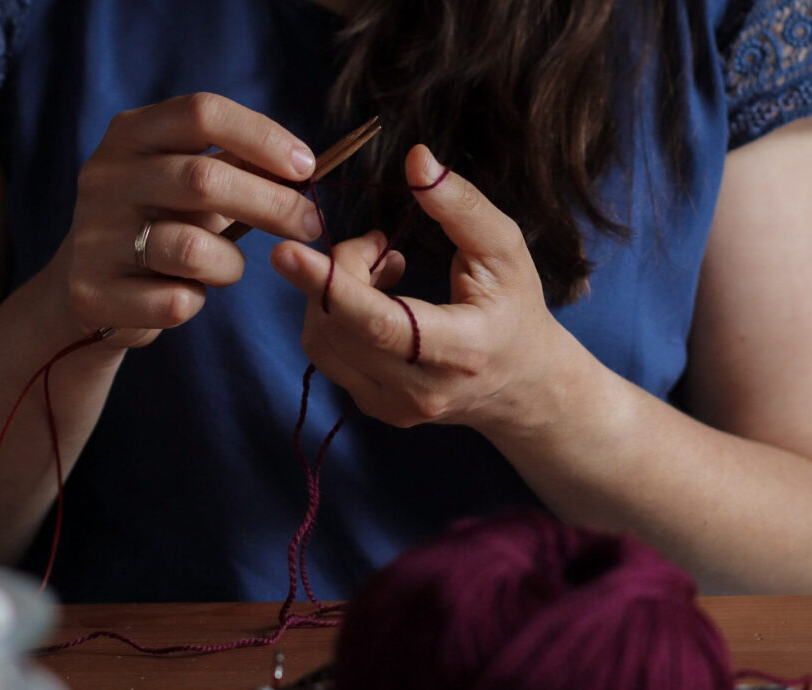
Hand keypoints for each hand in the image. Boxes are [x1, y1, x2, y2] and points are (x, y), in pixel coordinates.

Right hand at [51, 93, 324, 347]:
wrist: (88, 291)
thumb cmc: (158, 227)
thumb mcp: (188, 183)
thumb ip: (237, 167)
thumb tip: (303, 167)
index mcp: (130, 135)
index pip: (202, 113)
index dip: (263, 136)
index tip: (305, 168)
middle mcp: (105, 177)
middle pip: (205, 179)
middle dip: (273, 204)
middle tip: (310, 225)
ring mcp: (94, 235)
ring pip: (193, 248)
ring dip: (230, 264)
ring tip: (227, 268)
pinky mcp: (93, 292)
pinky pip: (176, 302)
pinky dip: (197, 301)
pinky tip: (187, 295)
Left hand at [271, 144, 569, 433]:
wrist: (523, 386)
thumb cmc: (515, 308)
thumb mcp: (505, 250)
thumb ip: (461, 205)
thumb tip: (416, 158)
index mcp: (461, 350)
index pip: (381, 324)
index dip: (330, 286)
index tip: (288, 252)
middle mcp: (420, 390)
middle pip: (340, 326)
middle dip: (339, 269)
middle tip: (377, 242)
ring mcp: (392, 406)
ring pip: (322, 341)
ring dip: (332, 291)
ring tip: (381, 267)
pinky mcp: (373, 407)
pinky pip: (327, 353)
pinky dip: (335, 315)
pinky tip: (375, 297)